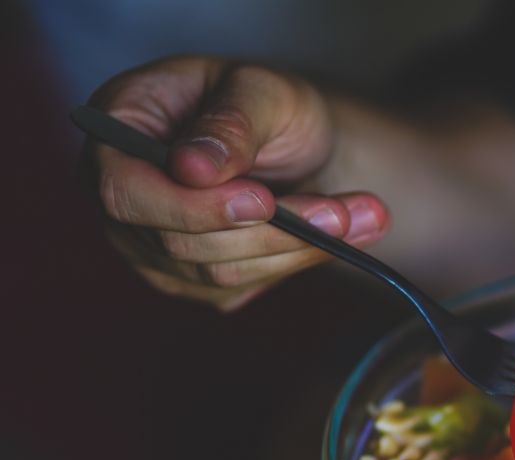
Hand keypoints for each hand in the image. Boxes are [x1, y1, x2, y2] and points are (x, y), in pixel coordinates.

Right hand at [85, 56, 389, 309]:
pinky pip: (245, 284)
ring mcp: (152, 246)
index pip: (124, 192)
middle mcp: (122, 197)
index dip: (191, 207)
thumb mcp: (259, 90)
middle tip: (345, 212)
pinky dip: (300, 260)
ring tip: (367, 215)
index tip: (263, 201)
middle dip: (272, 232)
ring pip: (220, 272)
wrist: (293, 141)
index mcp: (116, 132)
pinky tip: (346, 235)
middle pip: (180, 242)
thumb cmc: (264, 102)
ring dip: (300, 249)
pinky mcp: (195, 278)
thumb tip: (193, 167)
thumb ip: (230, 123)